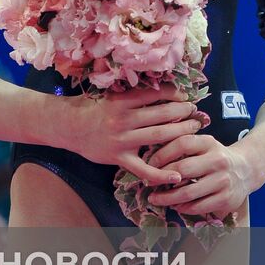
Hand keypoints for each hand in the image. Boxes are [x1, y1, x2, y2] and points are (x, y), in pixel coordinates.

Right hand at [62, 86, 205, 184]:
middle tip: (196, 111)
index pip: (154, 95)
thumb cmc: (90, 107)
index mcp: (121, 101)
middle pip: (161, 115)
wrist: (68, 127)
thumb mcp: (109, 95)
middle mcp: (123, 120)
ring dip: (179, 133)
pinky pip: (143, 169)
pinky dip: (161, 174)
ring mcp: (122, 140)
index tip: (186, 95)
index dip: (173, 94)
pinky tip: (177, 175)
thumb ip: (131, 95)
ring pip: (157, 137)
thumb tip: (158, 89)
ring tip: (194, 130)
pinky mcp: (119, 158)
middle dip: (182, 113)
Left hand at [146, 134, 251, 219]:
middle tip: (148, 184)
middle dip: (161, 179)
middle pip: (183, 169)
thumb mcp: (203, 145)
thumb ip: (182, 146)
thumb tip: (151, 156)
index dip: (162, 153)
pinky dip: (183, 208)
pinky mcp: (226, 199)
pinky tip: (175, 205)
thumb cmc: (215, 156)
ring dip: (168, 198)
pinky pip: (198, 206)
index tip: (149, 164)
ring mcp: (223, 180)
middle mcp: (218, 160)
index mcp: (209, 142)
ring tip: (155, 198)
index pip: (182, 143)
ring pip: (189, 192)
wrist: (246, 169)